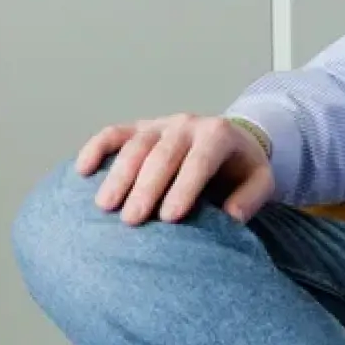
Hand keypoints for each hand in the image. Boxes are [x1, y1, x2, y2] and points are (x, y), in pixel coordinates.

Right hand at [75, 113, 274, 226]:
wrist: (233, 141)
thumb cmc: (242, 168)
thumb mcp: (261, 181)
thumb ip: (250, 198)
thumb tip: (231, 218)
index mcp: (218, 135)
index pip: (199, 161)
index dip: (184, 188)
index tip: (169, 218)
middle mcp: (186, 125)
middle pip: (162, 154)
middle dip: (145, 188)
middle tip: (131, 220)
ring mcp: (160, 124)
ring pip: (134, 145)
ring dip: (118, 175)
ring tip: (105, 206)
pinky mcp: (139, 127)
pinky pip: (114, 133)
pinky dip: (96, 148)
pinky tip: (82, 171)